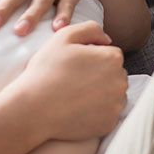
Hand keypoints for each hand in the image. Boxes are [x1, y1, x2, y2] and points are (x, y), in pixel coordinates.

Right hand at [9, 21, 128, 141]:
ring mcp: (116, 105)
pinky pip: (107, 114)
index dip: (91, 58)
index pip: (110, 54)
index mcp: (112, 58)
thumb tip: (107, 39)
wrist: (33, 109)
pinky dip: (97, 112)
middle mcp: (120, 82)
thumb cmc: (46, 70)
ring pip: (113, 95)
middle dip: (100, 75)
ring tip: (75, 96)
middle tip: (74, 81)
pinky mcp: (109, 124)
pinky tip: (78, 109)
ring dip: (100, 94)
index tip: (75, 66)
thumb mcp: (63, 37)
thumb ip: (90, 29)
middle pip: (114, 75)